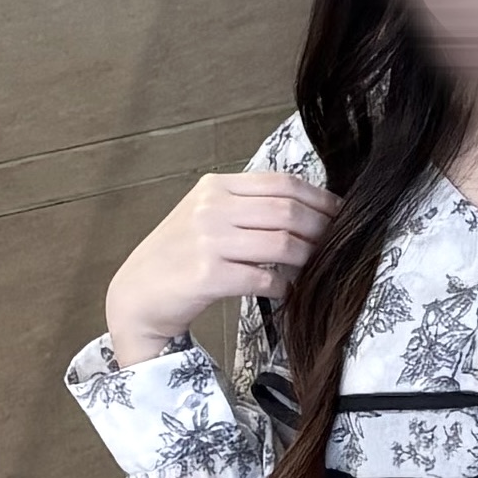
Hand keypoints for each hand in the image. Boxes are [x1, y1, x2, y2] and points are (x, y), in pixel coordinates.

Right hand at [103, 169, 327, 364]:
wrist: (137, 295)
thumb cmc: (178, 257)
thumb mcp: (206, 216)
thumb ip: (246, 206)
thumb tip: (307, 210)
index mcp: (215, 186)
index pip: (281, 183)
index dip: (319, 198)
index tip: (340, 213)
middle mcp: (211, 208)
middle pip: (287, 212)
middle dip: (321, 229)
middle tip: (337, 244)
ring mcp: (208, 241)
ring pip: (282, 244)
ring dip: (308, 259)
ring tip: (316, 268)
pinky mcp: (208, 276)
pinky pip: (265, 279)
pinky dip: (285, 287)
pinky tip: (287, 290)